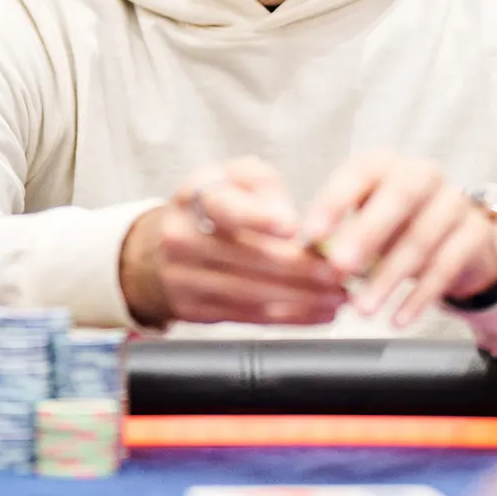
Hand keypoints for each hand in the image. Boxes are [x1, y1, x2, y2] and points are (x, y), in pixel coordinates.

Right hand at [119, 156, 346, 328]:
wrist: (157, 249)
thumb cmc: (212, 207)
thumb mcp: (232, 178)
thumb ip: (262, 184)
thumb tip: (287, 220)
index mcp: (193, 197)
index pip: (225, 208)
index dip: (259, 217)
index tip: (293, 226)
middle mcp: (181, 238)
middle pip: (249, 258)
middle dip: (301, 268)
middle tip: (338, 271)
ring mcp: (183, 279)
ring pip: (253, 294)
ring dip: (302, 298)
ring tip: (337, 295)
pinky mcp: (194, 311)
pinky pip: (250, 317)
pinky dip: (290, 317)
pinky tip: (318, 312)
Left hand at [300, 155, 496, 328]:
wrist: (459, 237)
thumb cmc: (394, 226)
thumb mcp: (362, 222)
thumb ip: (334, 235)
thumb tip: (300, 257)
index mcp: (384, 165)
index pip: (358, 174)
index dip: (334, 202)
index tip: (311, 235)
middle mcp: (421, 174)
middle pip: (399, 196)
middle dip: (367, 232)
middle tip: (340, 266)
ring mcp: (454, 202)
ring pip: (423, 238)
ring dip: (390, 277)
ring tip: (363, 308)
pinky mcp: (475, 234)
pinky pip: (447, 266)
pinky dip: (420, 296)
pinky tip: (398, 319)